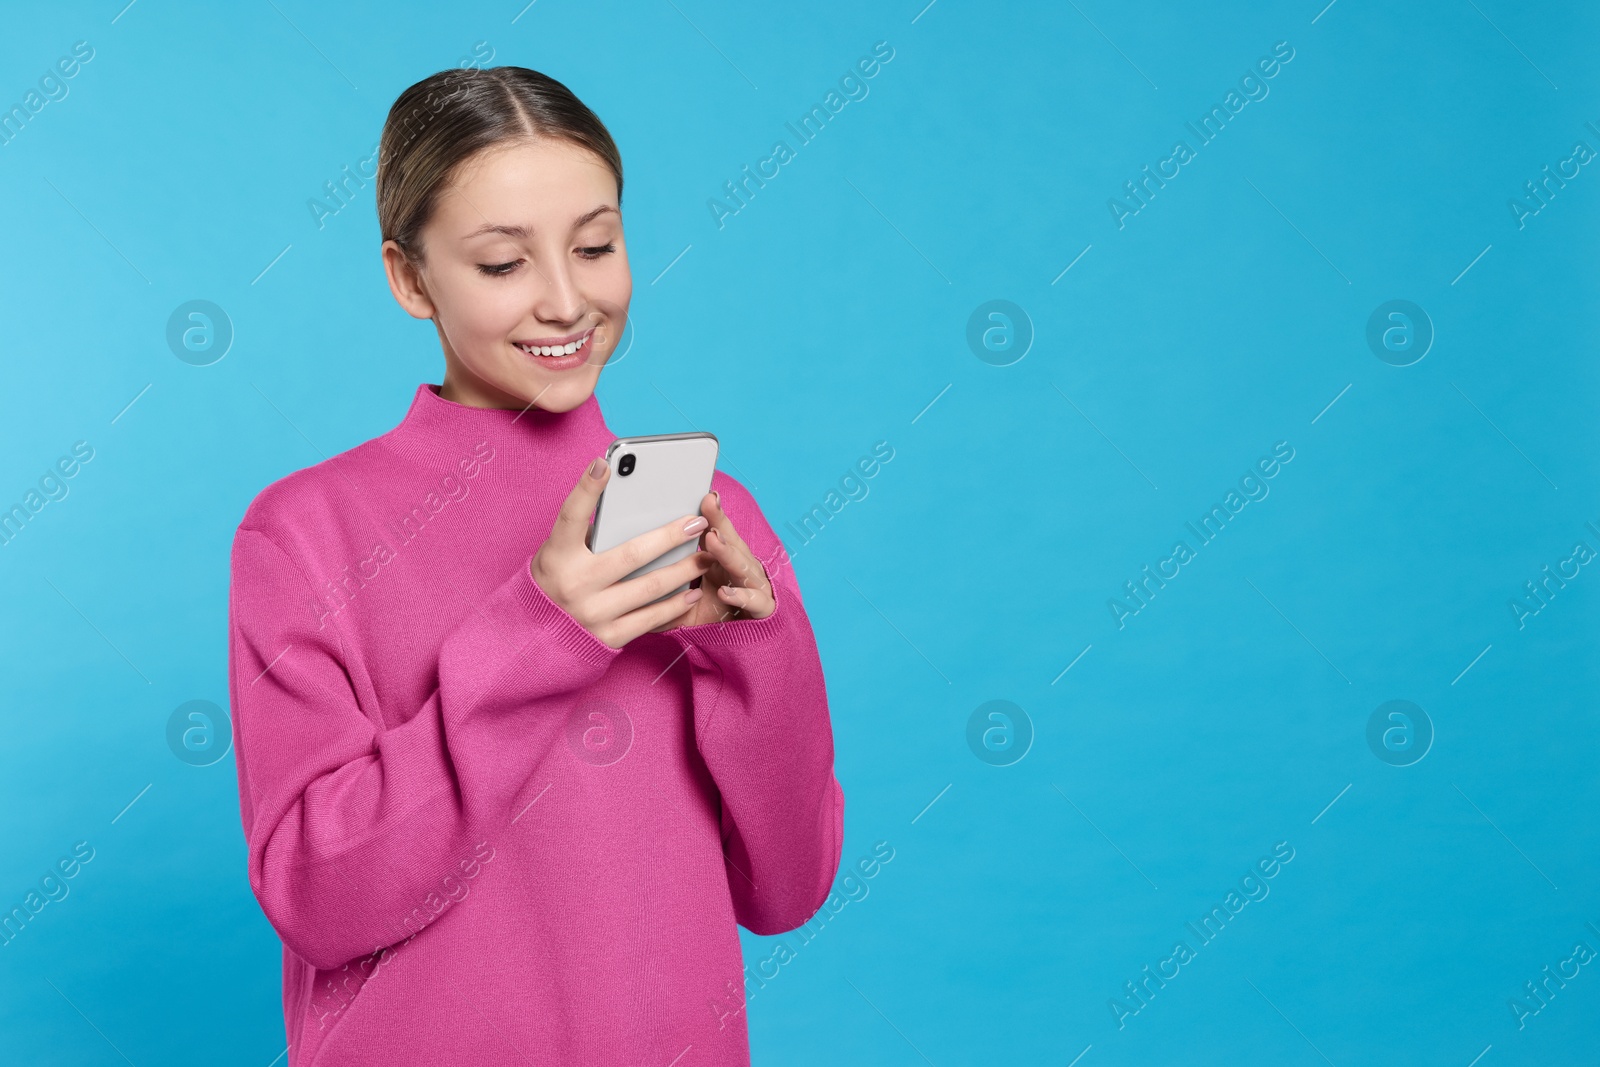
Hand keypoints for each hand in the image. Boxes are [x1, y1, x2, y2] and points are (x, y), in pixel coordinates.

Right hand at [530, 455, 715, 648]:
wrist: (534, 638)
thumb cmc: (556, 582)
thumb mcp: (558, 555)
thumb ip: (588, 536)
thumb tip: (636, 510)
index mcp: (557, 556)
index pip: (571, 516)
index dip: (587, 489)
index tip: (605, 463)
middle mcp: (574, 584)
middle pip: (631, 554)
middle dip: (670, 537)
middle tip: (697, 523)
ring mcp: (592, 614)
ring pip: (649, 587)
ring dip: (683, 570)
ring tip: (704, 556)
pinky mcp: (607, 638)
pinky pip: (649, 619)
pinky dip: (674, 605)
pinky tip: (690, 592)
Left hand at [649, 489, 774, 632]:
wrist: (748, 641)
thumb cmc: (714, 616)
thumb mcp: (684, 604)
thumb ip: (663, 593)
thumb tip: (628, 582)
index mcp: (723, 563)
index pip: (718, 533)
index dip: (711, 515)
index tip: (701, 495)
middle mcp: (741, 569)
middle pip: (732, 542)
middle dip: (720, 522)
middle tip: (707, 504)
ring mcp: (755, 586)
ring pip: (744, 566)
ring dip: (728, 553)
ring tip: (713, 541)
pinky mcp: (763, 608)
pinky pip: (755, 601)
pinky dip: (741, 596)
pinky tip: (724, 592)